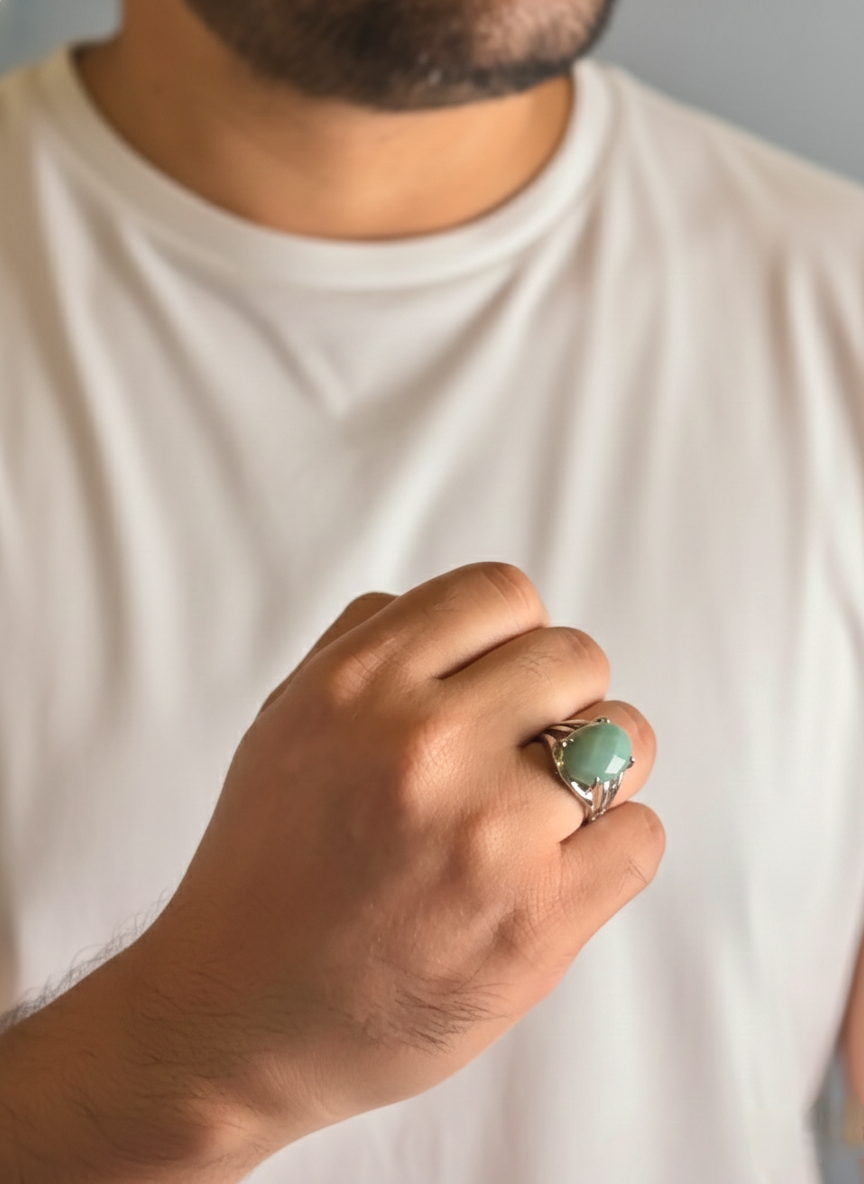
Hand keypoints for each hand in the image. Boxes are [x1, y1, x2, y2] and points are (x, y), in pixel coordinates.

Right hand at [128, 563, 663, 1165]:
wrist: (236, 1019)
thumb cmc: (265, 869)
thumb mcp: (287, 723)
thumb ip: (372, 647)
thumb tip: (475, 619)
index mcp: (357, 685)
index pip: (502, 592)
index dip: (510, 635)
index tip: (498, 681)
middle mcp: (425, 745)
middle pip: (576, 656)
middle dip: (556, 699)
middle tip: (519, 753)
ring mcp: (487, 833)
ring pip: (624, 738)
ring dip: (597, 770)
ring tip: (538, 813)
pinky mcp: (536, 921)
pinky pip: (641, 835)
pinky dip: (611, 849)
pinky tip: (554, 872)